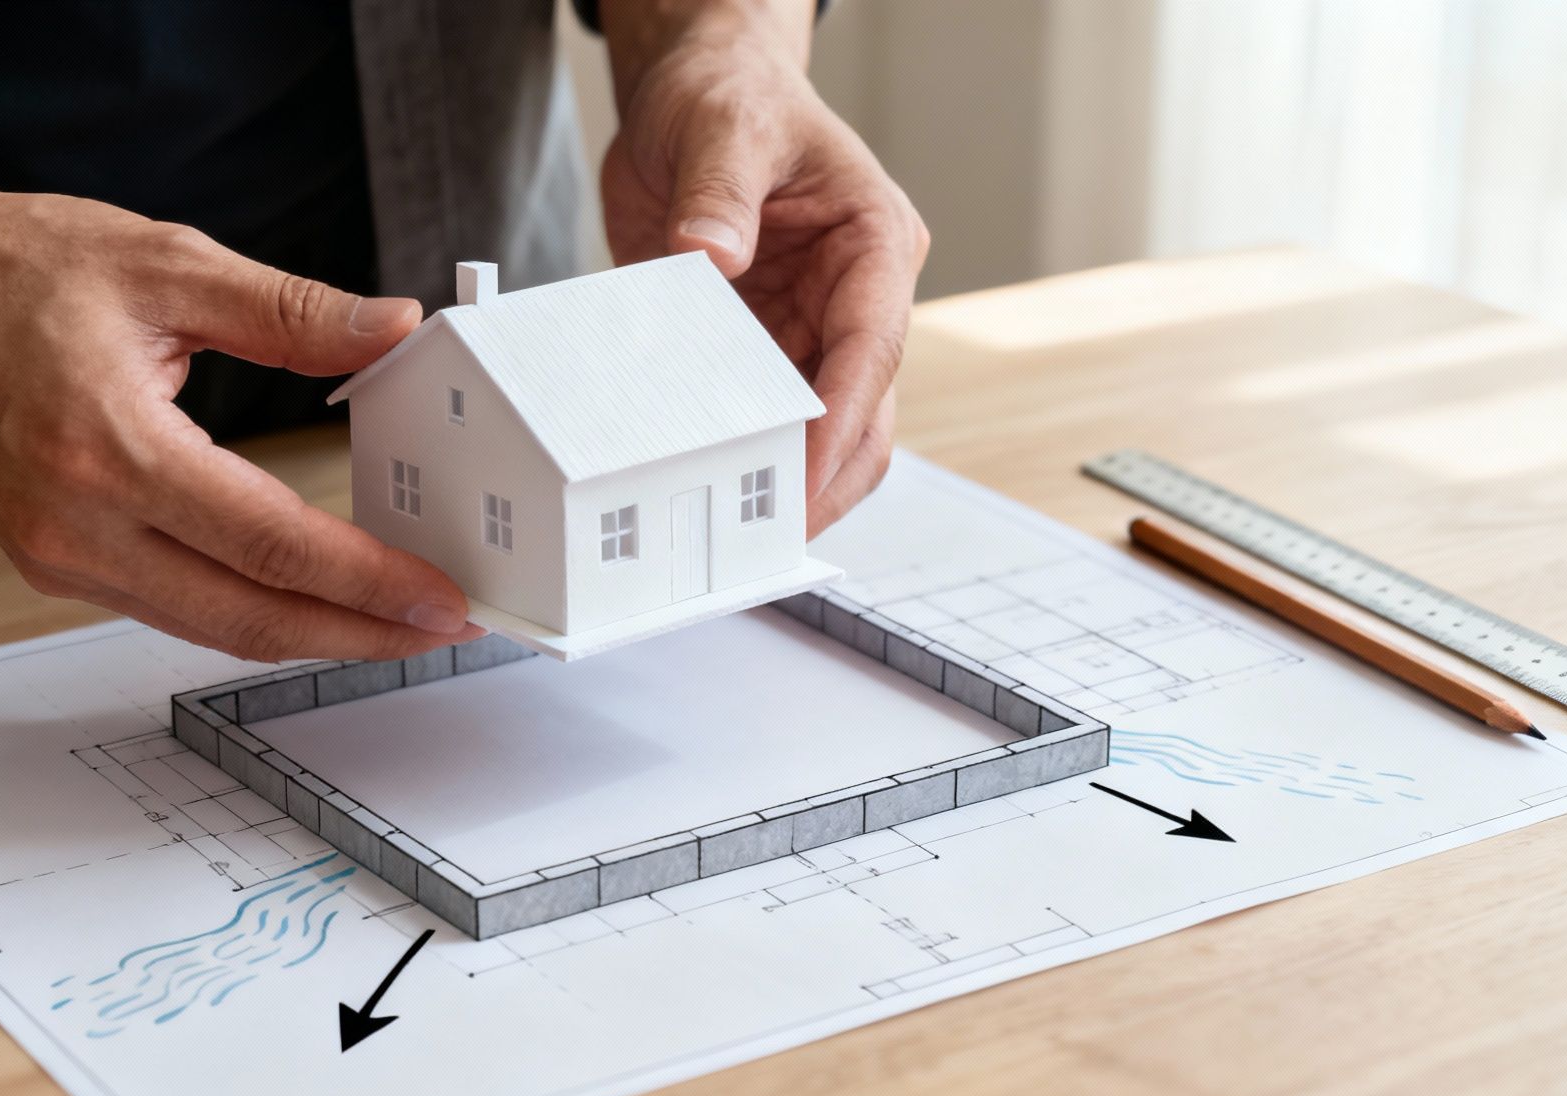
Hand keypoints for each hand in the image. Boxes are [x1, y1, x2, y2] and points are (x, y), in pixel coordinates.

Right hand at [0, 187, 482, 660]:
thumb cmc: (6, 267)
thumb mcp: (166, 263)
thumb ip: (292, 311)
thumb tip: (395, 328)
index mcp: (111, 448)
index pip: (272, 542)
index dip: (369, 582)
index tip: (441, 599)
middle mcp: (75, 522)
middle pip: (249, 616)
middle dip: (357, 634)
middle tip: (440, 632)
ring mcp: (53, 555)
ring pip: (208, 627)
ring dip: (306, 633)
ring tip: (388, 622)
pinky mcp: (46, 562)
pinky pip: (167, 607)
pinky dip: (244, 610)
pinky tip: (301, 596)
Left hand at [599, 0, 927, 536]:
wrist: (692, 89)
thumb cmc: (731, 95)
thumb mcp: (724, 127)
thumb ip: (720, 191)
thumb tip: (714, 254)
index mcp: (875, 243)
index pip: (872, 347)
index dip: (840, 421)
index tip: (803, 477)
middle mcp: (854, 297)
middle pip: (864, 412)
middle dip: (826, 478)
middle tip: (771, 535)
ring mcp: (808, 328)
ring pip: (821, 430)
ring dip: (786, 481)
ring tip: (738, 534)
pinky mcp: (757, 345)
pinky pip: (758, 416)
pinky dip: (736, 454)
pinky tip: (700, 485)